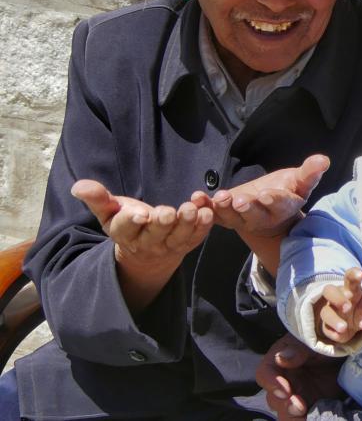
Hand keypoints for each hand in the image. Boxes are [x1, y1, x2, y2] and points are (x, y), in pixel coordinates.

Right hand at [71, 179, 213, 267]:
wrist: (146, 250)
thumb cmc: (127, 222)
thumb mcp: (109, 211)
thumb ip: (98, 198)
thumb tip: (78, 185)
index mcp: (124, 233)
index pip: (126, 228)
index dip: (132, 221)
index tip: (140, 214)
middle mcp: (146, 243)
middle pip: (155, 234)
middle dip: (162, 223)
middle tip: (168, 212)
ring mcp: (169, 246)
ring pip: (179, 237)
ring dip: (187, 224)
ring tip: (192, 209)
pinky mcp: (187, 244)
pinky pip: (197, 237)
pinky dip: (203, 226)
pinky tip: (208, 212)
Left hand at [196, 154, 329, 237]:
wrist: (269, 208)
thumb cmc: (287, 190)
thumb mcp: (301, 181)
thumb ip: (310, 172)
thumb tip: (324, 159)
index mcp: (282, 207)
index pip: (278, 203)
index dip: (272, 200)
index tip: (266, 195)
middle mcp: (261, 216)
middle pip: (253, 213)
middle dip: (246, 207)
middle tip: (239, 201)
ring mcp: (242, 218)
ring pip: (231, 215)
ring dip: (223, 207)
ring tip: (216, 198)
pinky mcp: (226, 217)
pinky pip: (213, 214)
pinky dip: (204, 206)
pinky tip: (196, 198)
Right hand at [256, 333, 341, 420]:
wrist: (347, 353)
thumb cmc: (328, 339)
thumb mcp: (315, 338)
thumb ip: (298, 348)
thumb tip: (281, 358)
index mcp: (280, 359)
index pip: (265, 373)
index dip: (271, 383)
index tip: (285, 390)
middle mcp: (284, 380)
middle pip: (273, 398)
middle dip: (284, 405)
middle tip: (299, 406)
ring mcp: (296, 395)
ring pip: (284, 412)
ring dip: (292, 416)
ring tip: (305, 415)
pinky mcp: (310, 406)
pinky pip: (300, 418)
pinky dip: (306, 420)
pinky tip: (312, 418)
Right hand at [314, 268, 361, 343]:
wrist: (353, 326)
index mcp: (351, 289)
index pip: (349, 277)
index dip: (354, 274)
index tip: (361, 274)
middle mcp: (337, 298)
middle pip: (329, 291)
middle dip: (337, 298)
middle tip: (348, 307)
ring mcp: (330, 311)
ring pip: (325, 312)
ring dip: (334, 319)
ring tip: (344, 327)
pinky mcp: (327, 326)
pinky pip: (326, 328)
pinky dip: (332, 332)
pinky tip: (339, 336)